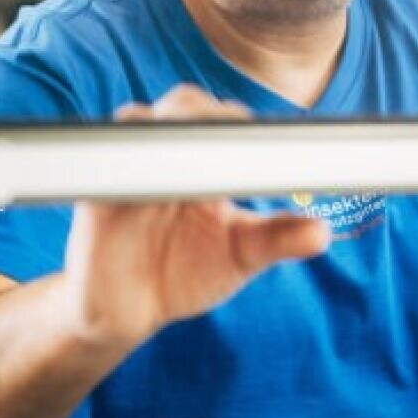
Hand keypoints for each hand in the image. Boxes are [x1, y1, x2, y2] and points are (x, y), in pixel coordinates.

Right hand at [58, 85, 329, 349]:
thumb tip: (323, 233)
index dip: (245, 120)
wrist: (126, 314)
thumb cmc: (184, 274)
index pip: (225, 119)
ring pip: (138, 119)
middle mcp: (165, 155)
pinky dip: (123, 158)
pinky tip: (151, 179)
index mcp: (205, 162)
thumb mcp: (238, 257)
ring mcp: (127, 167)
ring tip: (196, 153)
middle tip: (236, 136)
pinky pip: (100, 159)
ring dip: (165, 126)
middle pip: (183, 104)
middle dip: (208, 112)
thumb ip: (278, 240)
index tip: (272, 136)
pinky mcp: (94, 191)